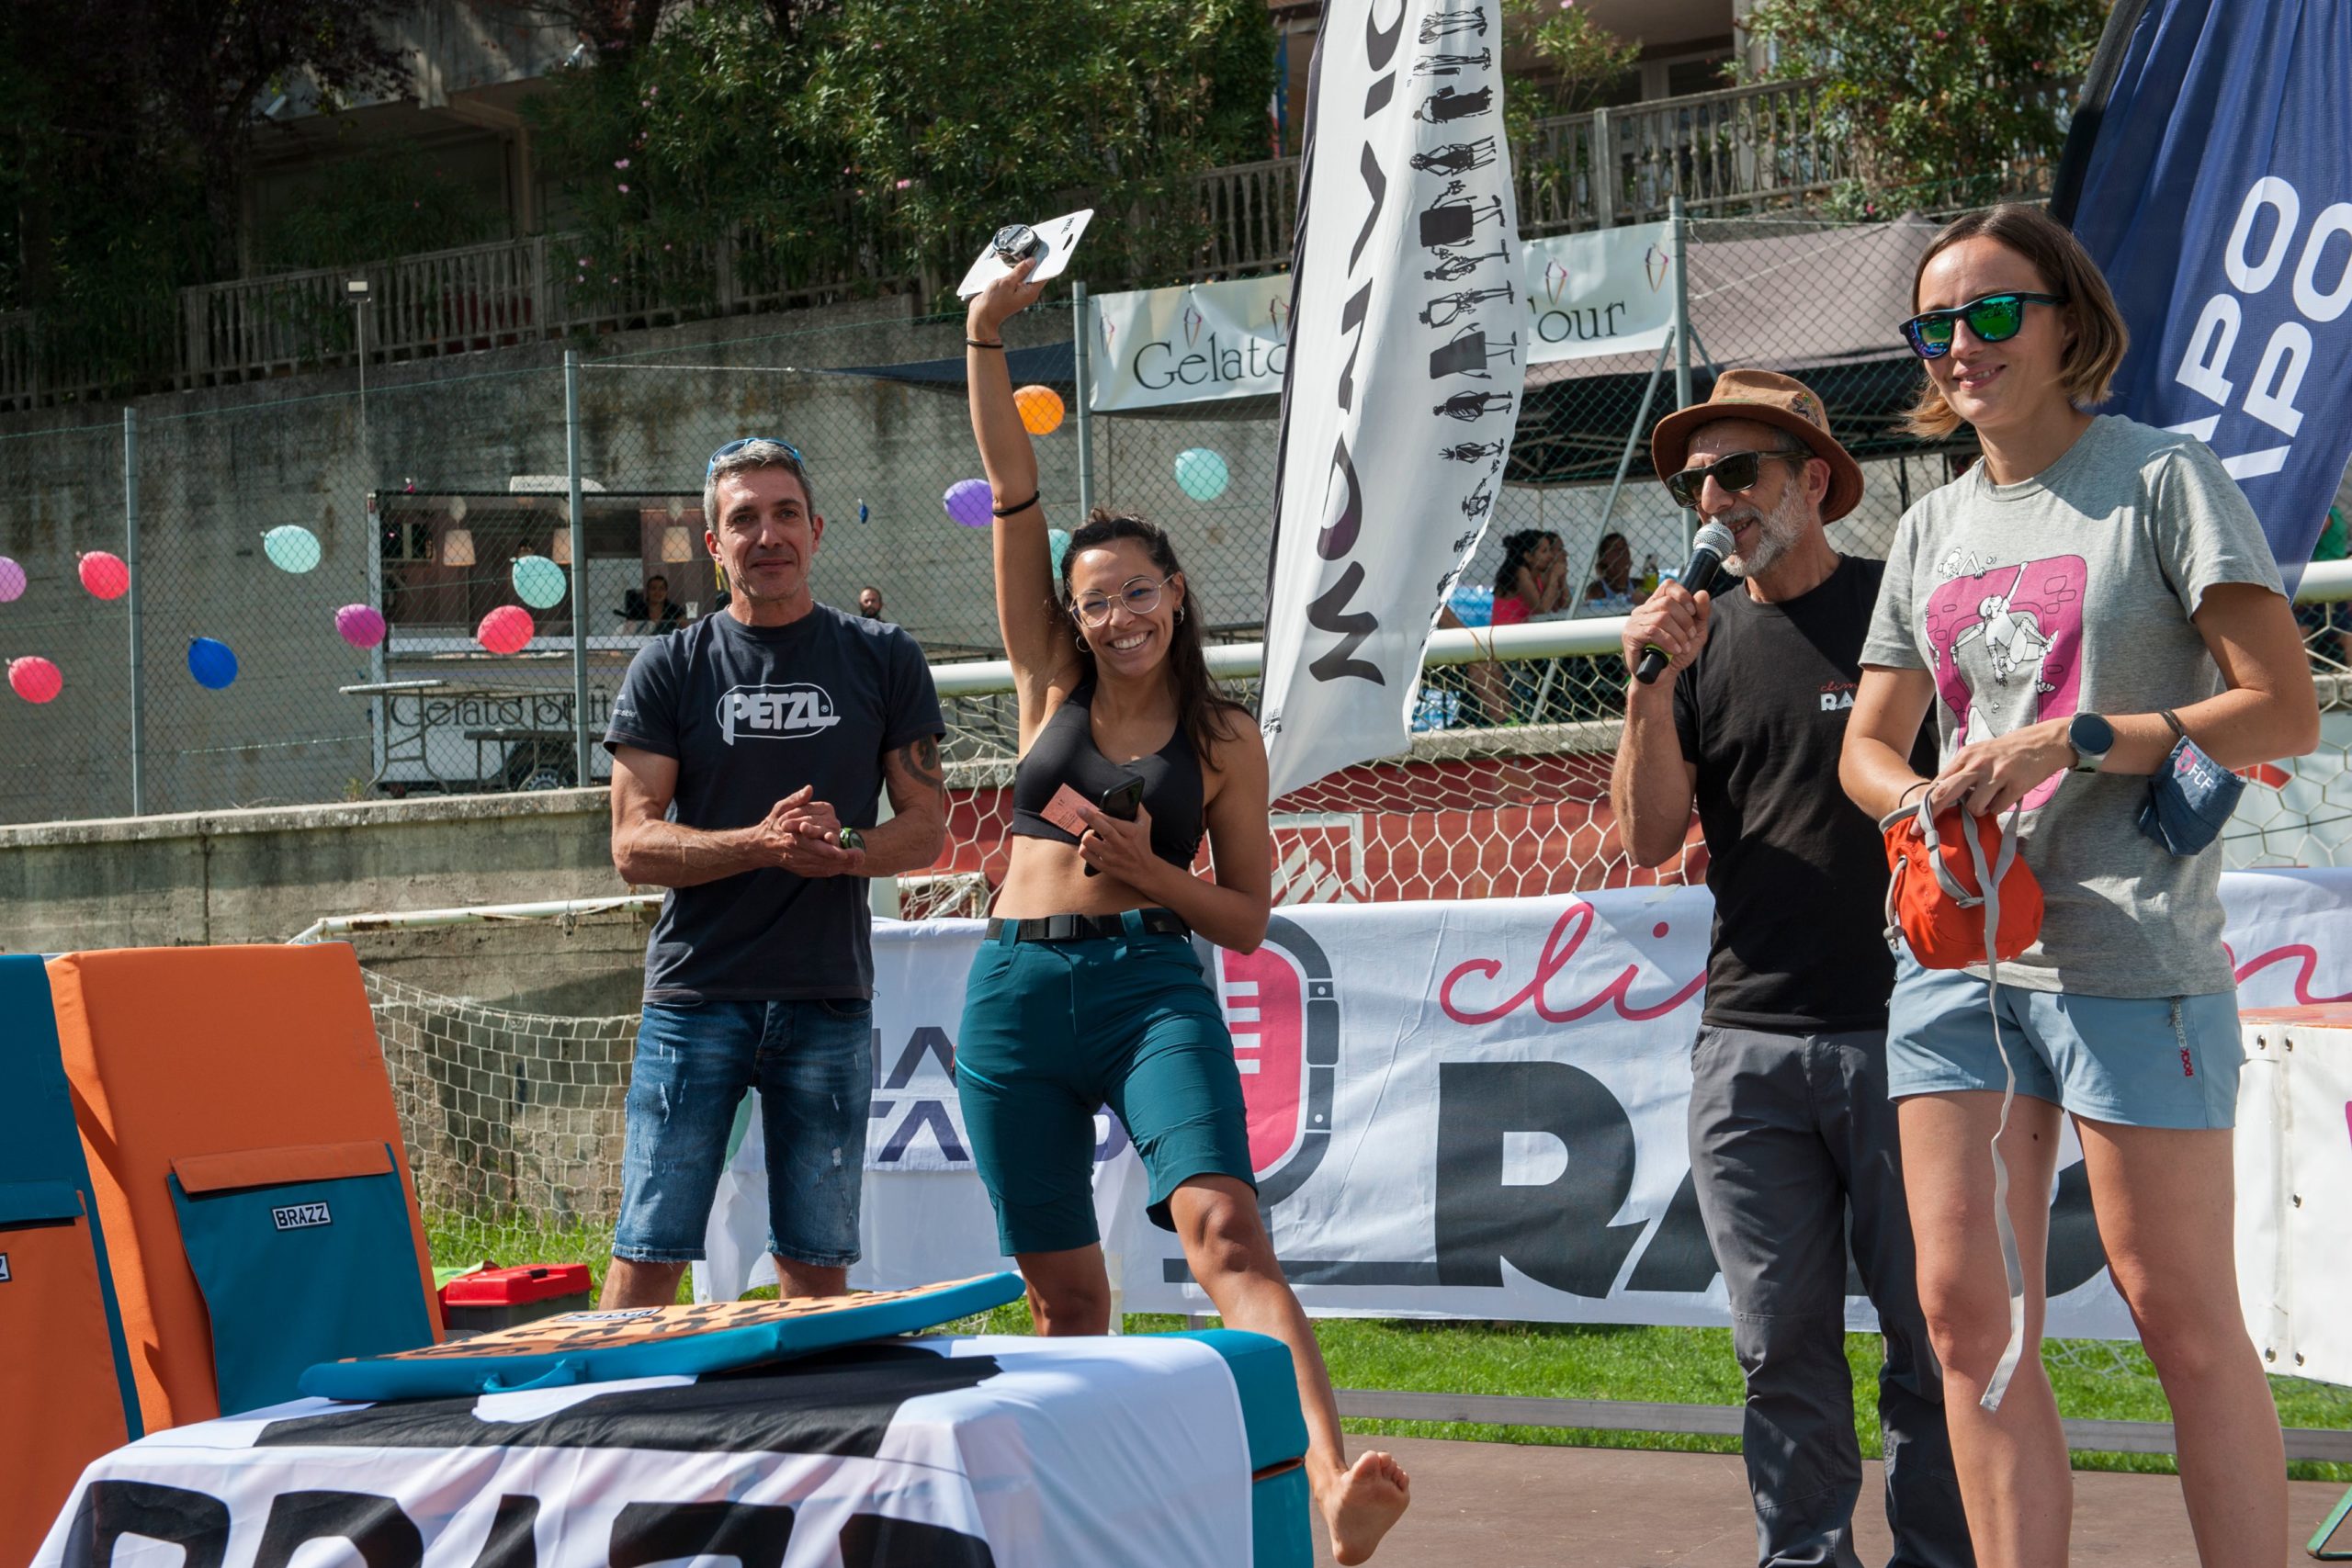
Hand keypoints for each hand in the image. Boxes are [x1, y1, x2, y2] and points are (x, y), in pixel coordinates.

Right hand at [750, 787, 864, 877]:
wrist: (761, 846)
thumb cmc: (773, 824)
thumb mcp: (780, 808)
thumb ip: (796, 799)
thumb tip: (809, 789)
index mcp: (795, 839)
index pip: (820, 848)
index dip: (836, 851)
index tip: (852, 850)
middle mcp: (799, 854)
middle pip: (826, 860)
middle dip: (845, 860)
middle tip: (861, 856)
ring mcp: (801, 864)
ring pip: (825, 868)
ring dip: (842, 866)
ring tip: (858, 861)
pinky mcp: (802, 870)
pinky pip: (820, 872)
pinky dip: (833, 870)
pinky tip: (845, 866)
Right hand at [968, 255, 1044, 336]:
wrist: (982, 316)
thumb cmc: (994, 302)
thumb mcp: (1007, 283)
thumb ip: (1020, 271)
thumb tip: (1032, 261)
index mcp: (1031, 292)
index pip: (1043, 275)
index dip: (1044, 262)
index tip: (1042, 250)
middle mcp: (1028, 293)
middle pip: (1034, 274)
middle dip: (1031, 262)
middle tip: (1027, 249)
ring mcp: (1020, 293)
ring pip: (1024, 275)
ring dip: (1020, 266)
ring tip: (1017, 255)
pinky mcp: (1012, 292)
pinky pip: (1016, 279)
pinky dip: (1013, 271)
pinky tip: (1008, 264)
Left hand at [1077, 800, 1157, 886]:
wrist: (1144, 870)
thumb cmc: (1142, 843)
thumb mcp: (1145, 824)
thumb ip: (1139, 808)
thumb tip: (1131, 792)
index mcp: (1131, 832)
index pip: (1112, 821)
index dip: (1100, 814)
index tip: (1092, 809)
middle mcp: (1121, 845)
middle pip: (1102, 830)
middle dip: (1089, 817)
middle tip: (1080, 809)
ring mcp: (1111, 857)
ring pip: (1090, 843)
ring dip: (1087, 835)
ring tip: (1091, 833)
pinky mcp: (1104, 866)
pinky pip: (1086, 855)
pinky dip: (1083, 848)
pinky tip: (1088, 845)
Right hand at [1621, 580, 1711, 686]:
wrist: (1661, 677)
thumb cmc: (1676, 654)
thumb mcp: (1695, 633)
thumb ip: (1701, 614)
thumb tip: (1703, 593)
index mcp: (1657, 605)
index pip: (1668, 586)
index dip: (1683, 595)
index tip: (1693, 612)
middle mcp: (1643, 610)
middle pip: (1667, 602)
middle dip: (1685, 620)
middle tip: (1689, 637)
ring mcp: (1634, 621)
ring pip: (1661, 617)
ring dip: (1678, 634)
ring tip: (1682, 647)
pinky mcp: (1630, 635)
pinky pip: (1652, 631)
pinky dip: (1669, 641)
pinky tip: (1675, 650)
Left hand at [1927, 718, 2072, 817]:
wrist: (2043, 742)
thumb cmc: (2006, 752)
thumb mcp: (1978, 754)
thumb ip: (1961, 773)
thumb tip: (1940, 797)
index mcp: (1965, 757)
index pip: (1937, 784)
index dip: (1924, 806)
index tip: (1916, 825)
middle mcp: (1977, 764)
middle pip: (1944, 793)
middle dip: (1932, 814)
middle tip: (1926, 831)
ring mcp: (1997, 774)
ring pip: (1974, 807)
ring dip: (1979, 811)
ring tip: (1989, 800)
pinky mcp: (2015, 785)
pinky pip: (1998, 809)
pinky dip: (1999, 808)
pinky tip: (2006, 796)